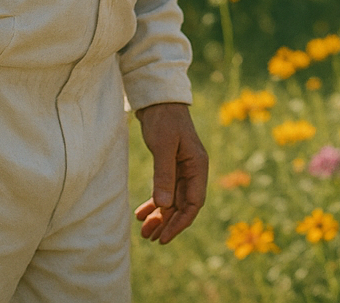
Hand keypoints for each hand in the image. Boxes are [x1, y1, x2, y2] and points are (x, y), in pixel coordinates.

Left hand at [134, 102, 207, 243]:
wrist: (158, 100)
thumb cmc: (164, 119)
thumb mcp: (163, 146)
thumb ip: (164, 175)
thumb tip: (164, 206)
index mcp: (198, 166)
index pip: (194, 203)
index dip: (180, 223)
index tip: (164, 238)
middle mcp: (193, 170)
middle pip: (183, 205)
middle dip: (168, 223)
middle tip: (150, 239)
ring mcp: (182, 168)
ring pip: (173, 200)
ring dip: (160, 217)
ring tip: (144, 232)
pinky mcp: (170, 166)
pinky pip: (165, 191)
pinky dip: (155, 203)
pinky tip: (141, 213)